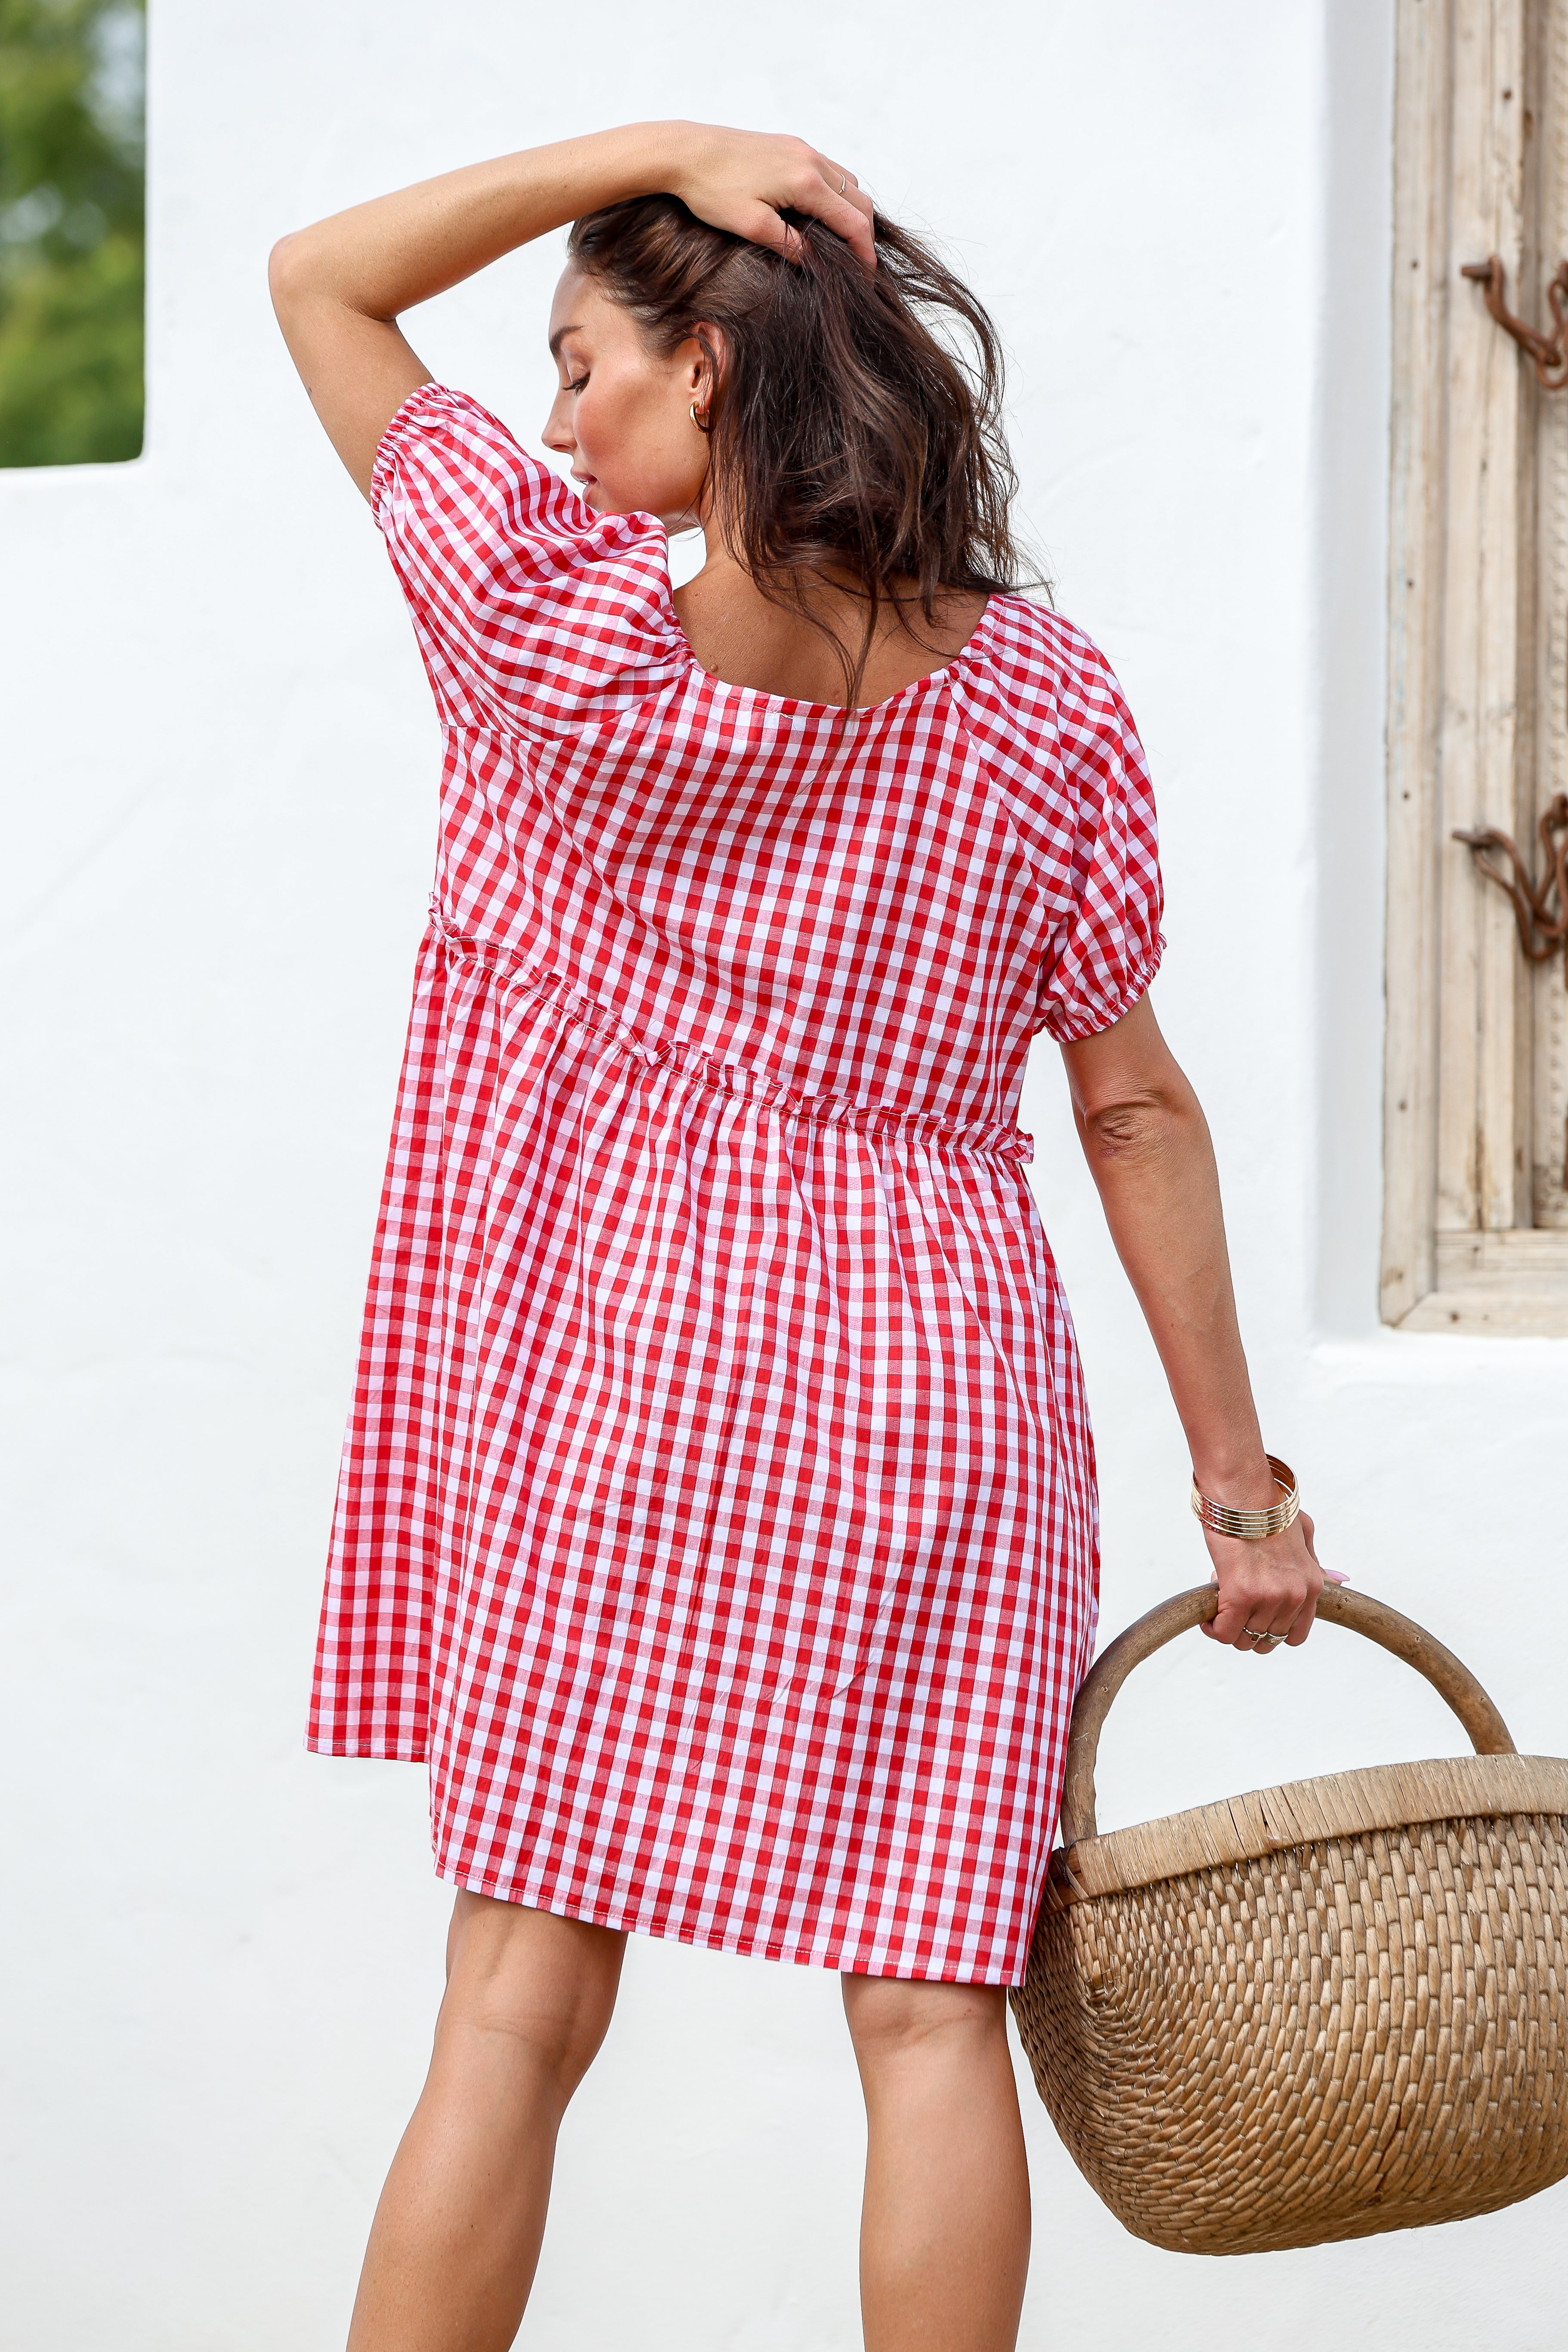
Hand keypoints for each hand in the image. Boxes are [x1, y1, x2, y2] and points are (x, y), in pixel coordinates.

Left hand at [667, 122, 875, 270]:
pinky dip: (837, 195)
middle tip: (859, 265)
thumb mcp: (751, 226)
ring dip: (853, 213)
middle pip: (859, 201)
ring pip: (847, 183)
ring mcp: (802, 148)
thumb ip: (789, 244)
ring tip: (844, 243)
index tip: (866, 278)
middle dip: (865, 235)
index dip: (865, 253)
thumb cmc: (711, 190)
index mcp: (805, 181)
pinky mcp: (790, 145)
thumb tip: (816, 263)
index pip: (853, 222)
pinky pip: (829, 171)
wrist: (684, 151)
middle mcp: (811, 159)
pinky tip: (823, 215)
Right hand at [1200, 1510, 1342, 1652]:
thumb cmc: (1267, 1507)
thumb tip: (1342, 1580)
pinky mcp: (1240, 1594)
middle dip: (1247, 1627)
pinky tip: (1208, 1613)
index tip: (1255, 1614)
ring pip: (1244, 1639)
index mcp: (1312, 1584)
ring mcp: (1269, 1597)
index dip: (1271, 1630)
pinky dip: (1214, 1628)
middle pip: (1267, 1640)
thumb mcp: (1304, 1533)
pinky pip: (1225, 1631)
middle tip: (1233, 1604)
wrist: (1243, 1492)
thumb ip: (1316, 1563)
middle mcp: (1295, 1595)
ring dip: (1228, 1626)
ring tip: (1220, 1601)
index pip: (1295, 1635)